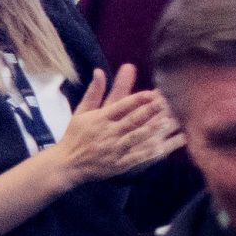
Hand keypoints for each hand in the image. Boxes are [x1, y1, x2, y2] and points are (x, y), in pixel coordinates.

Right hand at [55, 65, 181, 183]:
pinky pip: (136, 158)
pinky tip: (163, 147)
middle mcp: (107, 133)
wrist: (66, 164)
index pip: (120, 106)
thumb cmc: (75, 135)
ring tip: (168, 122)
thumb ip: (94, 92)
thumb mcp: (81, 112)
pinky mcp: (118, 164)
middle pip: (131, 121)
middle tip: (166, 103)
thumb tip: (99, 70)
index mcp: (99, 119)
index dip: (136, 99)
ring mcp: (113, 149)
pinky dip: (149, 152)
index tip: (152, 93)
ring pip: (136, 138)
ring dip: (152, 130)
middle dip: (149, 112)